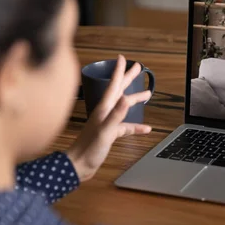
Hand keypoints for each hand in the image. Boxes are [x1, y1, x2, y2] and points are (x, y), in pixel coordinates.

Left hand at [67, 55, 151, 181]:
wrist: (78, 165)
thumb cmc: (89, 148)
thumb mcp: (105, 130)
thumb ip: (116, 115)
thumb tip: (127, 99)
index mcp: (104, 109)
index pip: (113, 86)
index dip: (119, 72)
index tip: (123, 59)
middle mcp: (105, 112)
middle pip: (119, 91)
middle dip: (129, 79)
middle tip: (138, 68)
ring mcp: (107, 122)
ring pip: (124, 107)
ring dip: (135, 100)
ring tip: (147, 95)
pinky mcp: (109, 133)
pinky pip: (126, 126)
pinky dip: (135, 126)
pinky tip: (145, 129)